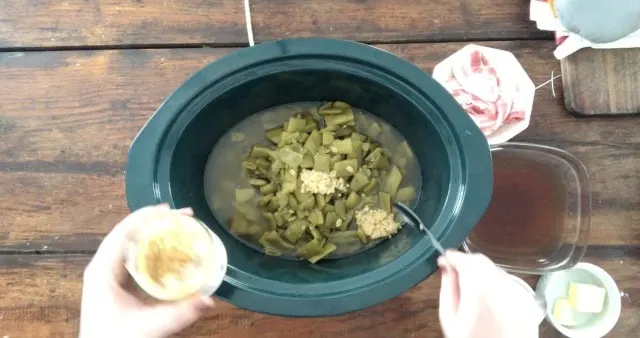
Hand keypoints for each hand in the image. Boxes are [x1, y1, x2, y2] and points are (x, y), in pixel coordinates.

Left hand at [79, 204, 214, 337]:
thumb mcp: (148, 327)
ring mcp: (107, 276)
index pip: (123, 233)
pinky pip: (135, 259)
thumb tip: (209, 300)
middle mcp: (102, 268)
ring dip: (154, 235)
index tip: (170, 210)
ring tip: (179, 228)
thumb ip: (179, 314)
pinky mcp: (115, 286)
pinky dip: (153, 251)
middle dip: (155, 223)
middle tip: (182, 217)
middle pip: (128, 234)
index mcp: (102, 271)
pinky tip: (170, 252)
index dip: (146, 217)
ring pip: (131, 245)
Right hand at [438, 250, 541, 337]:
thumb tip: (446, 268)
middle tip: (457, 274)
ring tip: (474, 291)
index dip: (452, 257)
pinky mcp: (527, 299)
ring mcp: (517, 293)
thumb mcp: (450, 320)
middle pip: (481, 261)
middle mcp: (501, 288)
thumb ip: (447, 289)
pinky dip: (497, 284)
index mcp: (478, 292)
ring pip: (496, 269)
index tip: (445, 260)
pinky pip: (509, 282)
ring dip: (482, 273)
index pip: (464, 260)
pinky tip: (490, 300)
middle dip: (467, 263)